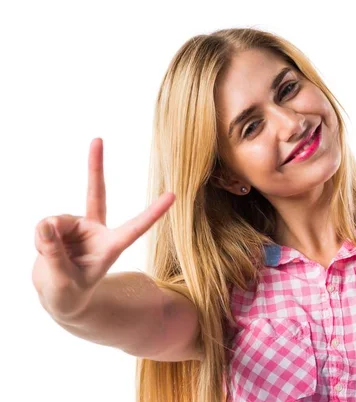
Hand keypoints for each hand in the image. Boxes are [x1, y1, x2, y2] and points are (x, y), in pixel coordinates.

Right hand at [32, 138, 174, 320]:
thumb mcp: (63, 281)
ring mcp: (79, 227)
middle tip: (97, 139)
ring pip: (57, 220)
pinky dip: (39, 239)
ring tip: (51, 258)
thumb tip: (47, 225)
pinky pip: (45, 226)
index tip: (173, 195)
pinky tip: (44, 250)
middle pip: (96, 193)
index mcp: (111, 246)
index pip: (136, 227)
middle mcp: (97, 231)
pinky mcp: (62, 227)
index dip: (154, 212)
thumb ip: (54, 254)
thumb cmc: (69, 294)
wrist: (59, 298)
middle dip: (95, 166)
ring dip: (47, 240)